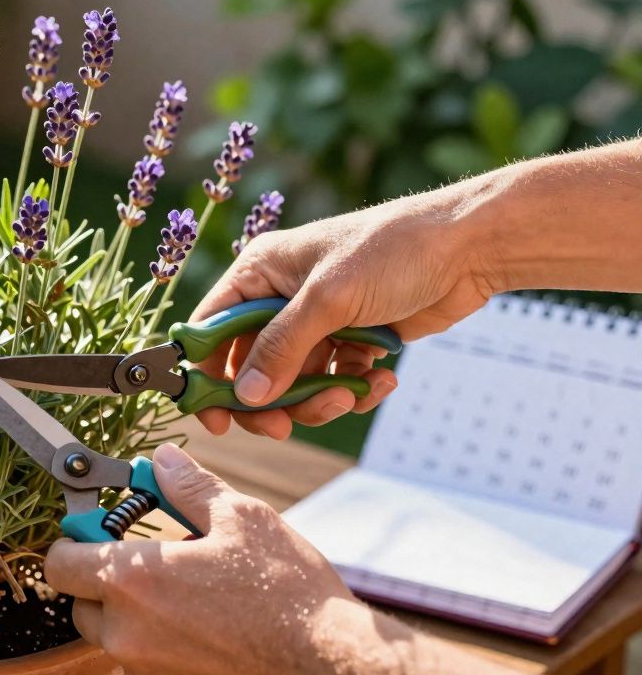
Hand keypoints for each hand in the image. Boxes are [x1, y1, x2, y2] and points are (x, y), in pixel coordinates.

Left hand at [44, 444, 358, 674]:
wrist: (330, 668)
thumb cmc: (287, 591)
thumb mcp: (242, 519)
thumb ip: (189, 488)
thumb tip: (161, 461)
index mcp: (134, 581)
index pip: (60, 563)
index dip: (73, 543)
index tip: (96, 533)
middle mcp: (126, 634)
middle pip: (81, 605)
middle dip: (105, 583)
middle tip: (152, 566)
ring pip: (115, 641)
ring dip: (136, 620)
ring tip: (190, 602)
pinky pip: (145, 671)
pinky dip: (161, 653)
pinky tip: (204, 636)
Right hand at [192, 183, 501, 438]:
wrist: (469, 248)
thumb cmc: (394, 250)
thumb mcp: (329, 298)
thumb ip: (282, 348)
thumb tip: (246, 397)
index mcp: (260, 272)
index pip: (211, 328)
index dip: (205, 373)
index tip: (214, 416)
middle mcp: (280, 297)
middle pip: (249, 366)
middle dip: (269, 400)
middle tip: (284, 426)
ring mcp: (316, 321)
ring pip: (293, 382)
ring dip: (317, 399)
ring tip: (348, 397)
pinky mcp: (350, 340)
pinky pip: (332, 381)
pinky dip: (352, 390)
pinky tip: (381, 382)